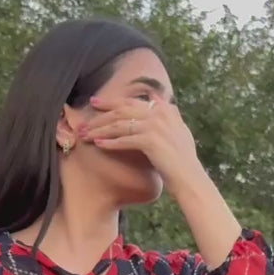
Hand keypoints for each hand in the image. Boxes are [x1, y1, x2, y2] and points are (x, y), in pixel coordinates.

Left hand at [78, 92, 202, 187]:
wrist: (189, 176)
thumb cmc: (183, 158)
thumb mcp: (179, 129)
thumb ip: (169, 113)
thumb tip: (159, 98)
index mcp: (164, 108)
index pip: (131, 101)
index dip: (111, 101)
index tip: (96, 102)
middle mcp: (159, 113)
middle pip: (122, 110)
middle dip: (100, 115)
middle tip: (84, 120)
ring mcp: (155, 125)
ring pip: (120, 125)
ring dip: (100, 130)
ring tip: (86, 135)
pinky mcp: (150, 140)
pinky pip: (124, 140)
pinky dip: (110, 142)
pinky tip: (98, 145)